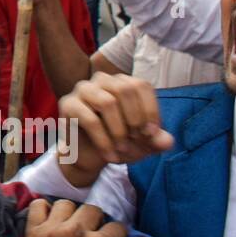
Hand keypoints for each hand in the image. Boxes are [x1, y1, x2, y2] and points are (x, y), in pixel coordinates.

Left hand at [21, 199, 154, 236]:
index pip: (117, 226)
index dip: (116, 236)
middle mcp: (77, 232)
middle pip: (92, 210)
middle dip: (95, 221)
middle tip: (90, 235)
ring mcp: (53, 230)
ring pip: (66, 204)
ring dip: (70, 214)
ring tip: (70, 227)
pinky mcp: (33, 233)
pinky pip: (37, 205)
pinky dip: (43, 208)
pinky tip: (50, 220)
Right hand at [58, 73, 173, 186]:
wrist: (90, 156)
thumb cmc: (118, 142)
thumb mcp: (143, 143)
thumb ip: (156, 140)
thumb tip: (167, 141)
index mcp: (122, 83)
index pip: (141, 85)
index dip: (150, 110)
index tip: (152, 134)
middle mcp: (102, 80)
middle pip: (125, 89)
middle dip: (135, 119)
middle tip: (137, 140)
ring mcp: (83, 89)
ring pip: (108, 102)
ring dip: (119, 131)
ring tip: (123, 149)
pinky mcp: (68, 104)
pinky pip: (90, 119)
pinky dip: (104, 141)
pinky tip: (110, 156)